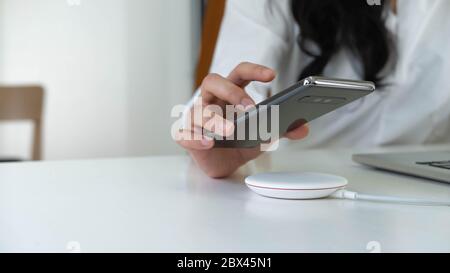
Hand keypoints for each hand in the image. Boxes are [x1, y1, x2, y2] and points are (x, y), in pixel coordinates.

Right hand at [176, 62, 308, 177]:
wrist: (222, 164)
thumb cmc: (238, 141)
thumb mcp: (263, 134)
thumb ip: (282, 129)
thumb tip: (303, 128)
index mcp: (230, 94)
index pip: (239, 74)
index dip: (253, 71)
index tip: (272, 75)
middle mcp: (211, 101)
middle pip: (213, 82)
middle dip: (232, 92)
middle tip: (250, 107)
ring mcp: (197, 118)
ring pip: (198, 110)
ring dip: (215, 119)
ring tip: (231, 130)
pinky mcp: (188, 137)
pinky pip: (185, 134)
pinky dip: (196, 138)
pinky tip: (209, 143)